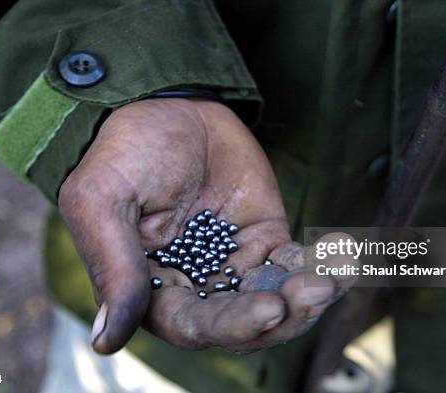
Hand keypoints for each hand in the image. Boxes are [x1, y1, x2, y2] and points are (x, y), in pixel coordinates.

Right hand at [59, 98, 349, 353]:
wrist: (166, 105)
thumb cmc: (124, 152)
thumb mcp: (102, 202)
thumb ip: (114, 268)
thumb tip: (106, 341)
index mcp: (152, 289)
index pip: (194, 326)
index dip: (233, 326)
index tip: (269, 308)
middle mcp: (196, 285)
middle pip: (244, 324)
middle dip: (283, 315)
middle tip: (315, 291)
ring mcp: (234, 262)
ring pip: (276, 301)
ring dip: (309, 297)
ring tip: (334, 275)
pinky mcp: (265, 238)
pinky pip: (296, 265)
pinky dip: (323, 266)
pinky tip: (342, 253)